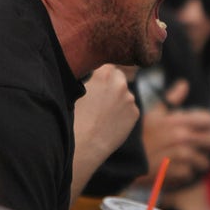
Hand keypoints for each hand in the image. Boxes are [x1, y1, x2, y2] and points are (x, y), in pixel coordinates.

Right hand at [72, 64, 139, 196]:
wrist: (85, 145)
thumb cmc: (74, 117)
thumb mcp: (76, 90)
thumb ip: (89, 78)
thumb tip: (93, 74)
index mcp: (104, 73)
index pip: (106, 64)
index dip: (100, 73)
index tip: (94, 82)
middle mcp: (120, 83)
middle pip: (118, 76)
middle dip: (111, 83)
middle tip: (99, 97)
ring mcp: (130, 98)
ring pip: (124, 93)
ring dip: (117, 99)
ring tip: (102, 113)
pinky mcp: (135, 113)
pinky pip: (129, 108)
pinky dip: (122, 113)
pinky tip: (109, 122)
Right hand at [140, 80, 209, 187]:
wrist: (123, 161)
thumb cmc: (139, 135)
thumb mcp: (154, 114)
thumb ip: (172, 99)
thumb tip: (184, 84)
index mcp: (179, 121)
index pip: (209, 120)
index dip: (206, 125)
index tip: (199, 130)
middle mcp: (183, 138)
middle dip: (206, 145)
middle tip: (196, 147)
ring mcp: (181, 156)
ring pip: (204, 161)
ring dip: (195, 162)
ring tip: (182, 160)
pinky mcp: (177, 173)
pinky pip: (190, 174)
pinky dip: (182, 174)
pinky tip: (171, 168)